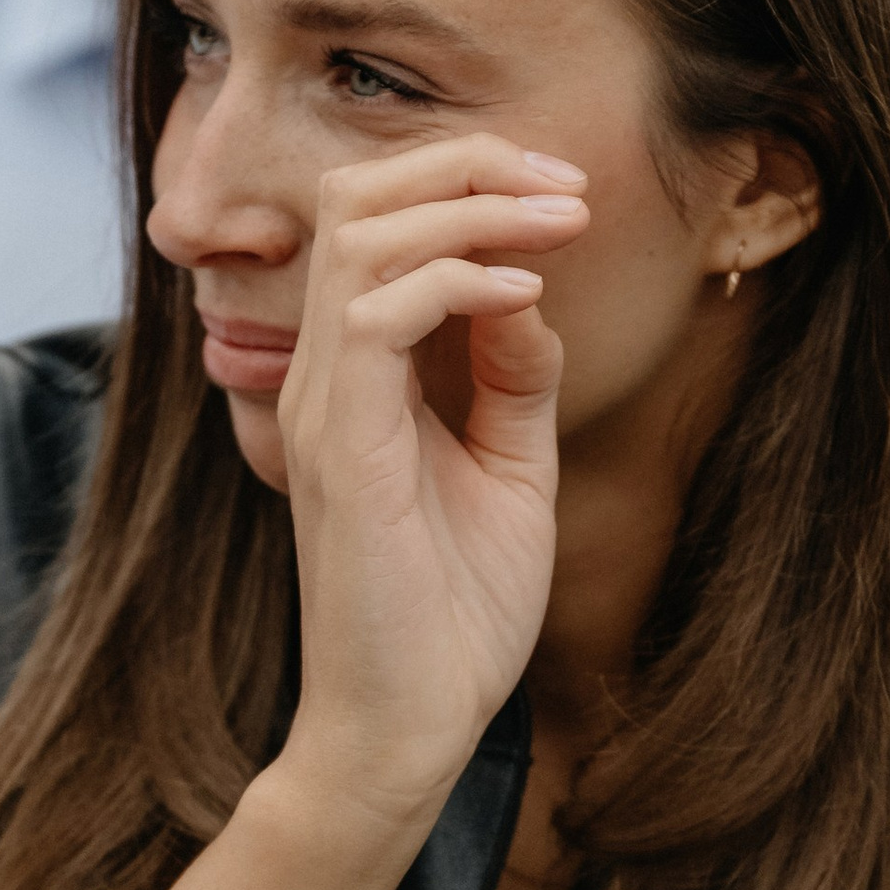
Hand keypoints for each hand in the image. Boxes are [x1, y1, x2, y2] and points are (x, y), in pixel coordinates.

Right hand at [269, 135, 584, 837]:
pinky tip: (523, 298)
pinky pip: (376, 315)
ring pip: (361, 234)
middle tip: (565, 184)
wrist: (410, 727)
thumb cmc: (453, 615)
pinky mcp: (342, 450)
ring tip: (559, 219)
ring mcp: (324, 407)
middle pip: (356, 195)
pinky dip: (457, 281)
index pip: (377, 218)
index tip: (565, 193)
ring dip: (471, 206)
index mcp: (357, 372)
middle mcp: (326, 374)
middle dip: (467, 162)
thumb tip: (529, 290)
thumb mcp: (511, 471)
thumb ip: (513, 379)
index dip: (469, 178)